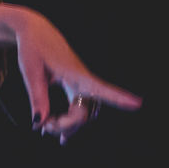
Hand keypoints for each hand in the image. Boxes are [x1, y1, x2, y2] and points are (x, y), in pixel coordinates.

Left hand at [0, 3, 141, 143]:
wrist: (35, 30)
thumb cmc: (34, 46)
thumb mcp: (31, 71)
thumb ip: (38, 97)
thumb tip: (39, 123)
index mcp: (74, 72)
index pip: (100, 87)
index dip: (119, 97)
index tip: (137, 103)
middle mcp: (82, 79)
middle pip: (84, 112)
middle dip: (67, 126)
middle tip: (44, 127)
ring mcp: (80, 84)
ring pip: (81, 114)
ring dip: (67, 126)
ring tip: (45, 130)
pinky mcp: (75, 87)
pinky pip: (77, 110)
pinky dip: (68, 123)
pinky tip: (61, 137)